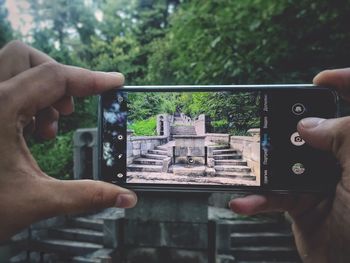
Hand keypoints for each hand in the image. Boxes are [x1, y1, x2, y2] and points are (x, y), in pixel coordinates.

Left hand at [0, 41, 136, 241]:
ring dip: (41, 93)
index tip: (115, 81)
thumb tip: (126, 198)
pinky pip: (4, 86)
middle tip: (68, 111)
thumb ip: (86, 195)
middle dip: (57, 79)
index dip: (91, 78)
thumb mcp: (37, 200)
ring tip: (46, 130)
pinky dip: (25, 101)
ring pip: (13, 69)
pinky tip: (29, 131)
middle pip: (26, 57)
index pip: (54, 77)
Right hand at [229, 68, 349, 262]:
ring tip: (253, 165)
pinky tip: (244, 201)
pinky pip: (274, 194)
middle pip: (317, 129)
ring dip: (265, 167)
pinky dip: (256, 199)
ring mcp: (321, 182)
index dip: (345, 85)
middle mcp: (345, 162)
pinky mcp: (300, 202)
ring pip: (289, 162)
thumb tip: (310, 124)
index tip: (321, 80)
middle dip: (293, 124)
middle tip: (274, 120)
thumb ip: (345, 137)